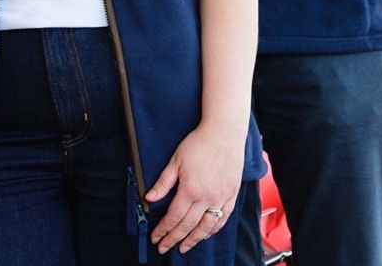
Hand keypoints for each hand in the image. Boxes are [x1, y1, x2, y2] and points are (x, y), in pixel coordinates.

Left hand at [145, 125, 242, 254]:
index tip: (156, 238)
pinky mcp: (232, 195)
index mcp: (190, 190)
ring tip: (184, 248)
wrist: (224, 134)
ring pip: (206, 227)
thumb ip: (163, 183)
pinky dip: (213, 230)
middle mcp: (207, 198)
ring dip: (194, 240)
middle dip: (174, 239)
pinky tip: (205, 234)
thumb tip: (149, 198)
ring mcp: (221, 198)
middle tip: (164, 248)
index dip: (163, 230)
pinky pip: (223, 219)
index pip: (174, 217)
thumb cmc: (199, 144)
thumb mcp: (175, 161)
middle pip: (188, 226)